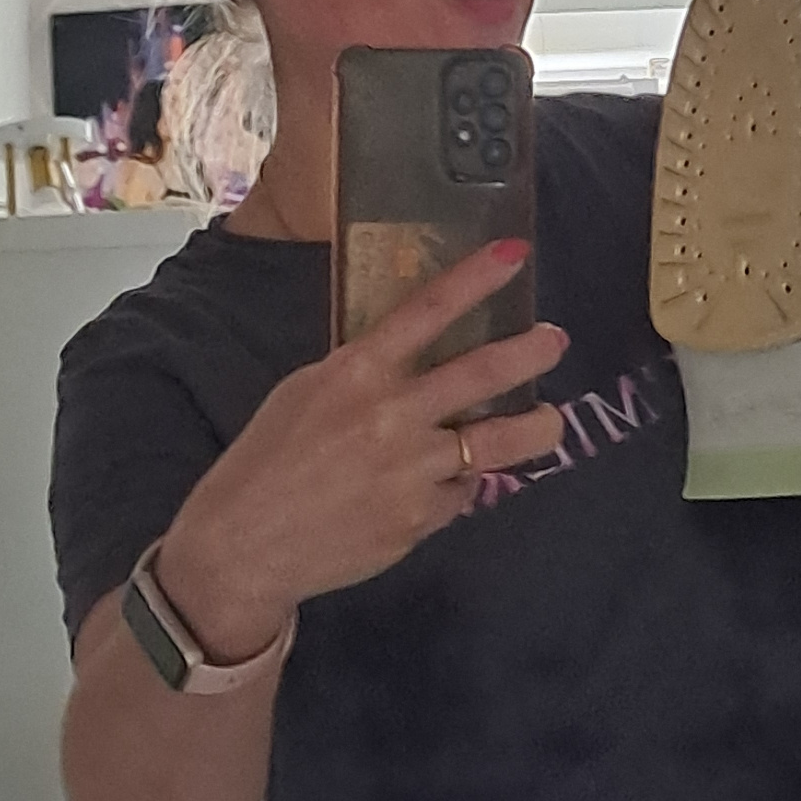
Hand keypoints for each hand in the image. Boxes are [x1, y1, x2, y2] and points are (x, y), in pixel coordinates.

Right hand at [155, 239, 564, 662]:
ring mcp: (410, 471)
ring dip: (535, 429)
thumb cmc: (270, 456)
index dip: (475, 278)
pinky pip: (460, 493)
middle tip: (557, 340)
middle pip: (479, 374)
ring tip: (553, 422)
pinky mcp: (419, 519)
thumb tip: (414, 350)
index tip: (515, 253)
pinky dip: (461, 484)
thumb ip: (365, 369)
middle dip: (528, 354)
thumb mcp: (308, 390)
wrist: (244, 546)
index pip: (426, 311)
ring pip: (495, 443)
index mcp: (357, 372)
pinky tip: (449, 481)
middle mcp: (390, 415)